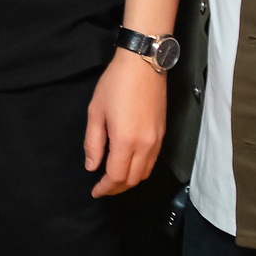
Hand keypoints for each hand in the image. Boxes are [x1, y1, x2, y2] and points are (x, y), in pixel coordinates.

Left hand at [84, 49, 165, 197]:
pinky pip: (152, 161)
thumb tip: (92, 166)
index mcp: (126, 141)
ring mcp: (157, 140)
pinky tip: (128, 163)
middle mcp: (145, 145)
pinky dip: (140, 169)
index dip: (105, 188)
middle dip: (117, 188)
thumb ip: (93, 143)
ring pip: (145, 173)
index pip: (116, 177)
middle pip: (133, 180)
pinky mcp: (163, 133)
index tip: (95, 191)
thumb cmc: (116, 84)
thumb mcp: (95, 112)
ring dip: (130, 180)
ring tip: (114, 178)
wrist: (143, 63)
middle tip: (102, 187)